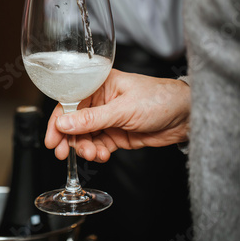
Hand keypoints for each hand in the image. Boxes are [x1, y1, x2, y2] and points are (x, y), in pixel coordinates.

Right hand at [45, 69, 190, 161]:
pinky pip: (98, 145)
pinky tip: (101, 155)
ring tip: (92, 154)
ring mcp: (107, 119)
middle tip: (62, 153)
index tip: (52, 138)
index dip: (58, 120)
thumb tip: (64, 123)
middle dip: (68, 138)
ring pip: (85, 136)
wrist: (187, 117)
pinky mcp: (116, 134)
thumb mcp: (123, 109)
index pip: (70, 102)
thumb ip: (92, 119)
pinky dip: (97, 152)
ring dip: (84, 147)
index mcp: (99, 85)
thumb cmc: (160, 99)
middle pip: (74, 122)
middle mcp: (100, 101)